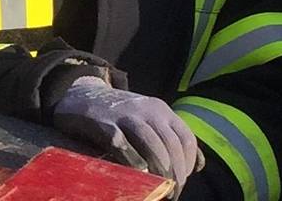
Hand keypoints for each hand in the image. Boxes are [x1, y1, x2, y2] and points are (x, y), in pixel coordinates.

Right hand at [49, 76, 205, 180]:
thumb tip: (201, 165)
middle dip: (176, 173)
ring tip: (161, 190)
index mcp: (161, 109)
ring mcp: (125, 116)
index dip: (189, 162)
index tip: (184, 179)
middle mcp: (147, 110)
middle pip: (171, 145)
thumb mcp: (150, 119)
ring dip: (160, 172)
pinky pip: (123, 146)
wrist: (80, 92)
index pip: (185, 137)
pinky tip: (138, 175)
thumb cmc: (119, 114)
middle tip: (173, 192)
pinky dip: (134, 163)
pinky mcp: (104, 124)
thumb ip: (172, 138)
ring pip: (152, 146)